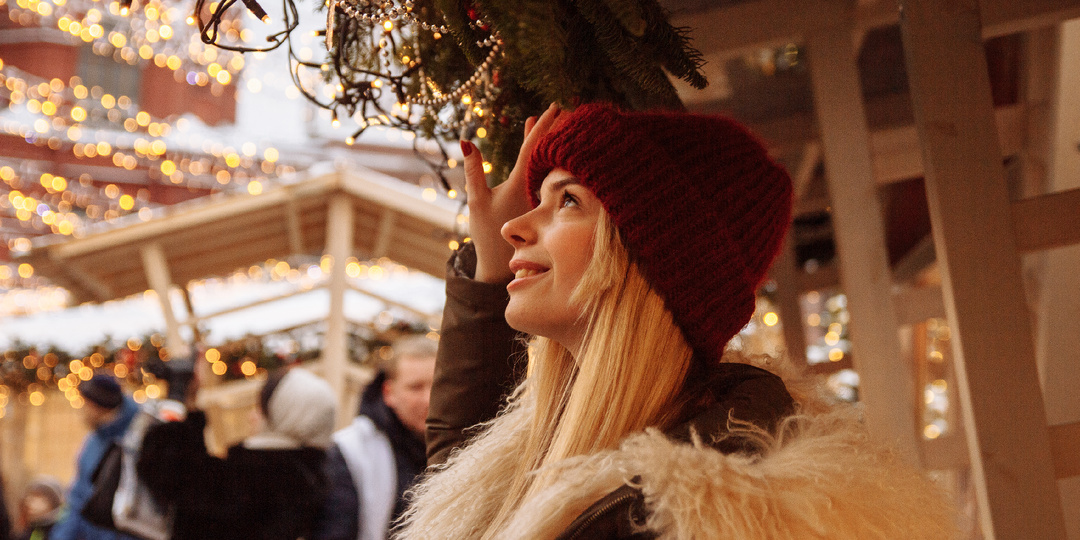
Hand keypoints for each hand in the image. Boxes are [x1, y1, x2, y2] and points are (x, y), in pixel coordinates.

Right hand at [463, 103, 562, 282]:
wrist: (501, 262)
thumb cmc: (487, 232)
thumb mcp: (477, 199)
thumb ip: (473, 170)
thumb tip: (467, 141)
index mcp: (522, 184)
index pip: (534, 148)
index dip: (544, 126)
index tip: (555, 106)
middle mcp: (535, 188)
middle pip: (546, 151)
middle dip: (552, 128)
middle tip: (563, 106)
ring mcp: (539, 196)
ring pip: (545, 162)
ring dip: (548, 141)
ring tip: (549, 120)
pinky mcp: (538, 204)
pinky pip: (543, 173)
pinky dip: (544, 158)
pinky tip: (544, 149)